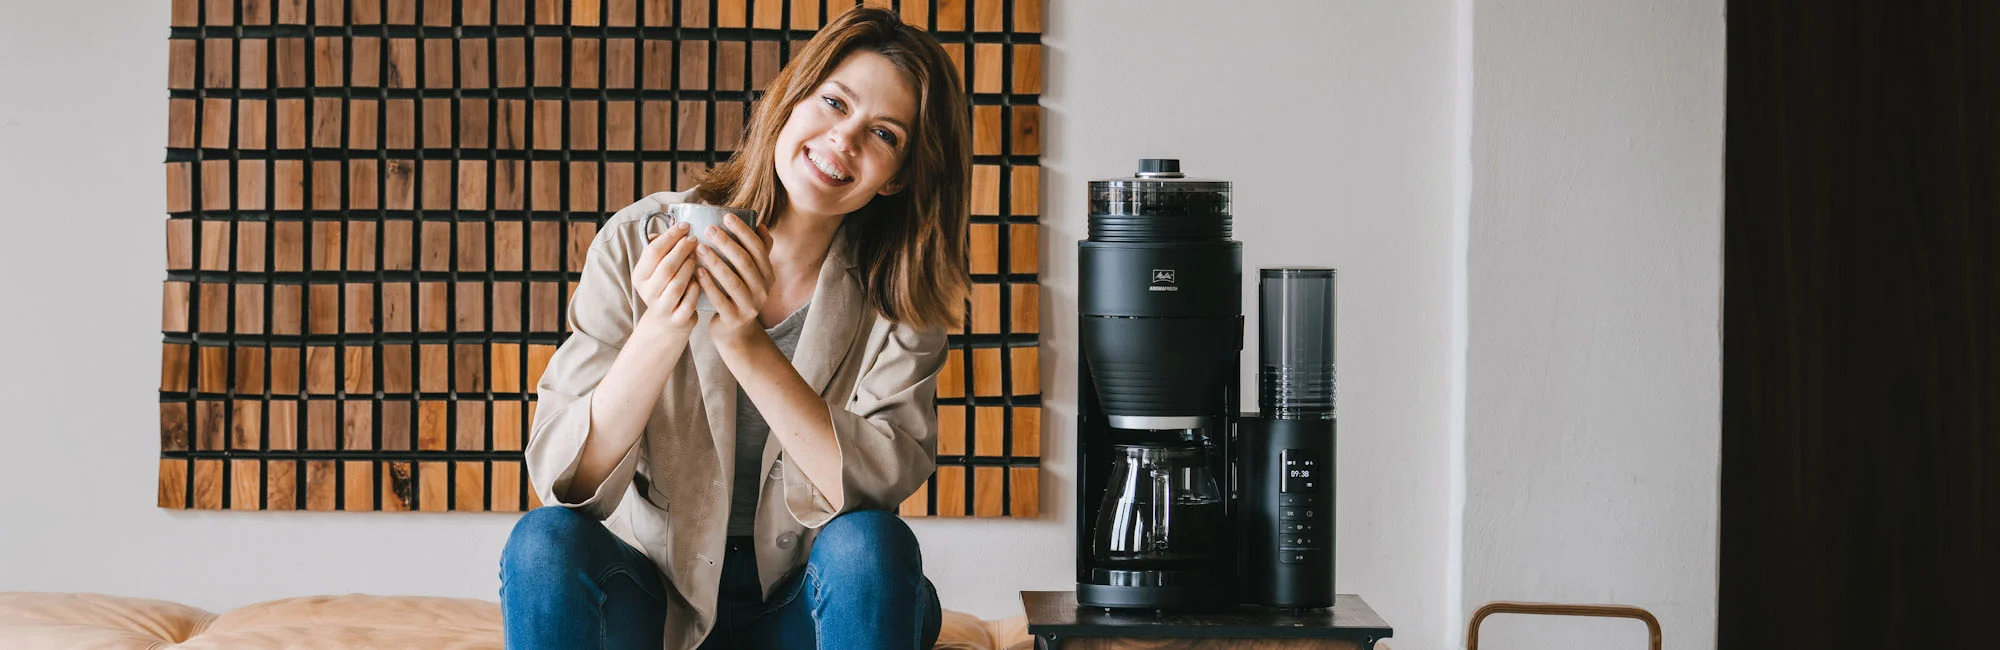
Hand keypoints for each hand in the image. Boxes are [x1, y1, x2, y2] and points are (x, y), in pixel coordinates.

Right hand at [632, 220, 700, 338]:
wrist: (667, 322)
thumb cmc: (666, 286)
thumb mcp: (657, 269)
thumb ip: (663, 249)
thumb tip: (676, 225)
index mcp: (640, 275)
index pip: (652, 251)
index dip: (670, 236)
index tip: (685, 225)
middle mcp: (647, 292)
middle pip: (666, 267)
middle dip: (682, 250)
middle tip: (695, 239)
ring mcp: (662, 307)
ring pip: (677, 284)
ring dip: (690, 267)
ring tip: (699, 256)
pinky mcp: (677, 320)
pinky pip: (689, 302)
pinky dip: (696, 289)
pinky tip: (702, 279)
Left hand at [695, 213, 775, 349]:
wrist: (735, 331)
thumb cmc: (739, 295)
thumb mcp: (753, 275)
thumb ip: (758, 252)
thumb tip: (760, 225)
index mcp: (767, 275)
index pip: (759, 249)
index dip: (744, 232)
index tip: (727, 216)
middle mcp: (762, 290)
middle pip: (745, 263)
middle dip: (727, 243)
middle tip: (709, 229)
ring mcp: (749, 306)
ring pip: (733, 281)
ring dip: (716, 263)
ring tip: (700, 248)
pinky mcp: (734, 319)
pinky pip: (720, 300)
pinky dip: (709, 285)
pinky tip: (697, 271)